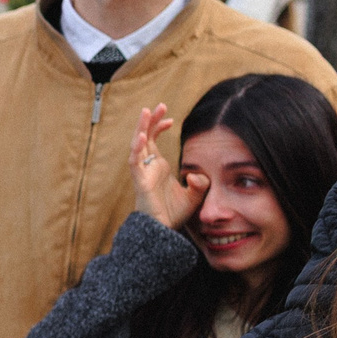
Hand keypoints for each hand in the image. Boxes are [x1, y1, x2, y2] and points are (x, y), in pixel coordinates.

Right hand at [130, 105, 204, 228]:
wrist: (162, 232)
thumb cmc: (174, 214)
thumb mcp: (195, 195)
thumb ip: (200, 183)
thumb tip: (198, 173)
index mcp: (158, 167)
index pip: (154, 141)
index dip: (159, 128)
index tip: (171, 119)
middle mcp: (148, 167)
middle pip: (144, 137)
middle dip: (150, 121)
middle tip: (158, 105)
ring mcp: (142, 173)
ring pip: (137, 145)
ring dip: (141, 128)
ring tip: (146, 111)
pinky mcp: (140, 181)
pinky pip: (135, 162)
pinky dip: (137, 148)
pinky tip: (142, 136)